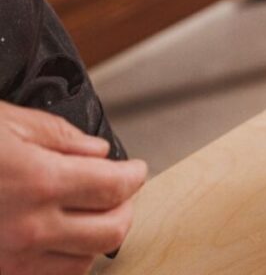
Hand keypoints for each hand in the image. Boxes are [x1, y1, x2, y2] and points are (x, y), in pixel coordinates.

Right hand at [0, 103, 146, 274]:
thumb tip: (98, 152)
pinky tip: (61, 239)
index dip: (134, 175)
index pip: (115, 187)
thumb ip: (61, 138)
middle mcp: (29, 227)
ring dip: (98, 236)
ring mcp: (11, 258)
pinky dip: (67, 261)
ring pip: (85, 261)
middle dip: (125, 207)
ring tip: (91, 213)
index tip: (135, 169)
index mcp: (39, 181)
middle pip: (111, 229)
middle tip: (121, 191)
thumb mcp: (8, 122)